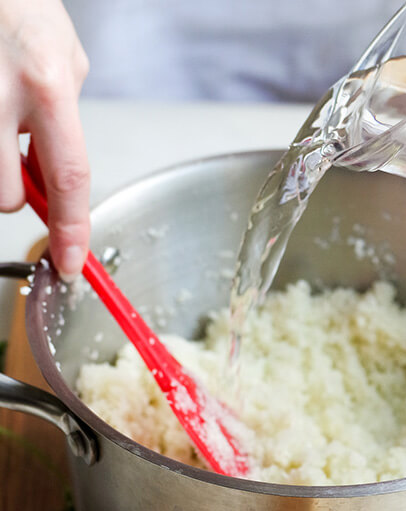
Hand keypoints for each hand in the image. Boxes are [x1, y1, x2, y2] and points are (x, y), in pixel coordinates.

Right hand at [0, 0, 89, 280]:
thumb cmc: (18, 5)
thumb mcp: (64, 58)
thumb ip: (65, 123)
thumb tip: (54, 179)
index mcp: (46, 85)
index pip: (68, 178)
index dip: (70, 228)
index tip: (72, 263)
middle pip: (4, 197)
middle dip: (11, 188)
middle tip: (9, 150)